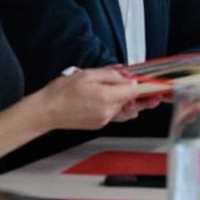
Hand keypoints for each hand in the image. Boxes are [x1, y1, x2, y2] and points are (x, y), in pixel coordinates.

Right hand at [40, 67, 160, 130]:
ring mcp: (104, 120)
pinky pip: (115, 115)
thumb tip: (126, 76)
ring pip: (125, 110)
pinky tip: (113, 98)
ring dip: (129, 102)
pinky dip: (117, 106)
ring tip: (133, 95)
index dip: (142, 84)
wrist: (47, 111)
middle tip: (153, 93)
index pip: (134, 91)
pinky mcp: (99, 124)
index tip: (148, 81)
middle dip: (138, 94)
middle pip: (132, 102)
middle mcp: (108, 111)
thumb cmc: (62, 92)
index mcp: (106, 97)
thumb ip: (110, 74)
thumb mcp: (87, 74)